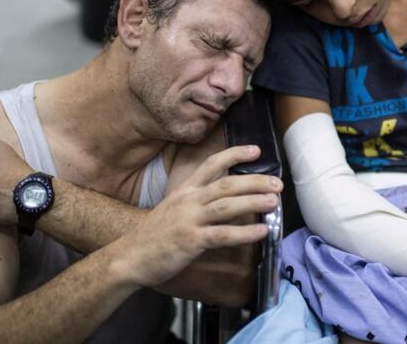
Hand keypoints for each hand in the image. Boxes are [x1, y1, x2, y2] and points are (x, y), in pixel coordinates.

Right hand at [116, 145, 281, 287]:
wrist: (129, 256)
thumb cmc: (154, 235)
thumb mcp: (174, 209)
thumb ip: (198, 202)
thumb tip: (229, 200)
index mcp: (185, 191)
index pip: (211, 164)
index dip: (234, 154)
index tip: (256, 150)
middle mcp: (188, 201)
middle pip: (226, 184)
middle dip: (254, 181)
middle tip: (278, 182)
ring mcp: (189, 220)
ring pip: (226, 206)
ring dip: (253, 202)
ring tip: (274, 200)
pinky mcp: (190, 241)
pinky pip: (222, 235)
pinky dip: (244, 233)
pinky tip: (261, 232)